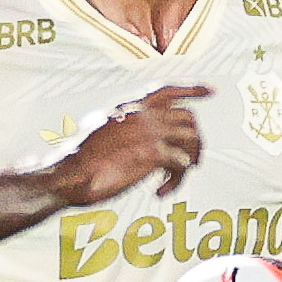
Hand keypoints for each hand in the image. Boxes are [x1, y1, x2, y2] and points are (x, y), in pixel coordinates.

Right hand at [58, 85, 206, 202]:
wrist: (69, 174)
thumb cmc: (80, 160)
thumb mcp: (102, 130)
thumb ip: (124, 126)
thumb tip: (142, 135)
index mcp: (130, 107)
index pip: (167, 90)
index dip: (192, 90)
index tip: (211, 91)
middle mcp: (142, 114)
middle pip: (188, 119)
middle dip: (195, 143)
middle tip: (191, 164)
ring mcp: (149, 131)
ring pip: (191, 140)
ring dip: (187, 164)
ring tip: (171, 181)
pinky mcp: (152, 153)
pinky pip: (182, 165)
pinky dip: (175, 182)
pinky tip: (159, 192)